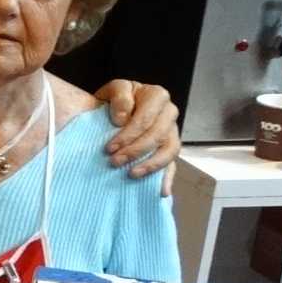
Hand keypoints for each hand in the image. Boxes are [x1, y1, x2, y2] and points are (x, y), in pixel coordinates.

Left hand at [96, 78, 180, 192]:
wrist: (113, 111)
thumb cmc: (114, 100)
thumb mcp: (112, 90)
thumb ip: (119, 96)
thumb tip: (123, 117)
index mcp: (157, 96)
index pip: (146, 117)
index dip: (128, 134)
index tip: (109, 148)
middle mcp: (169, 113)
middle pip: (157, 135)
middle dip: (135, 151)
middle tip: (114, 162)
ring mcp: (172, 132)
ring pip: (169, 150)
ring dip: (150, 164)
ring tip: (132, 174)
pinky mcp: (169, 149)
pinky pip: (172, 165)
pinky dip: (167, 179)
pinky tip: (161, 192)